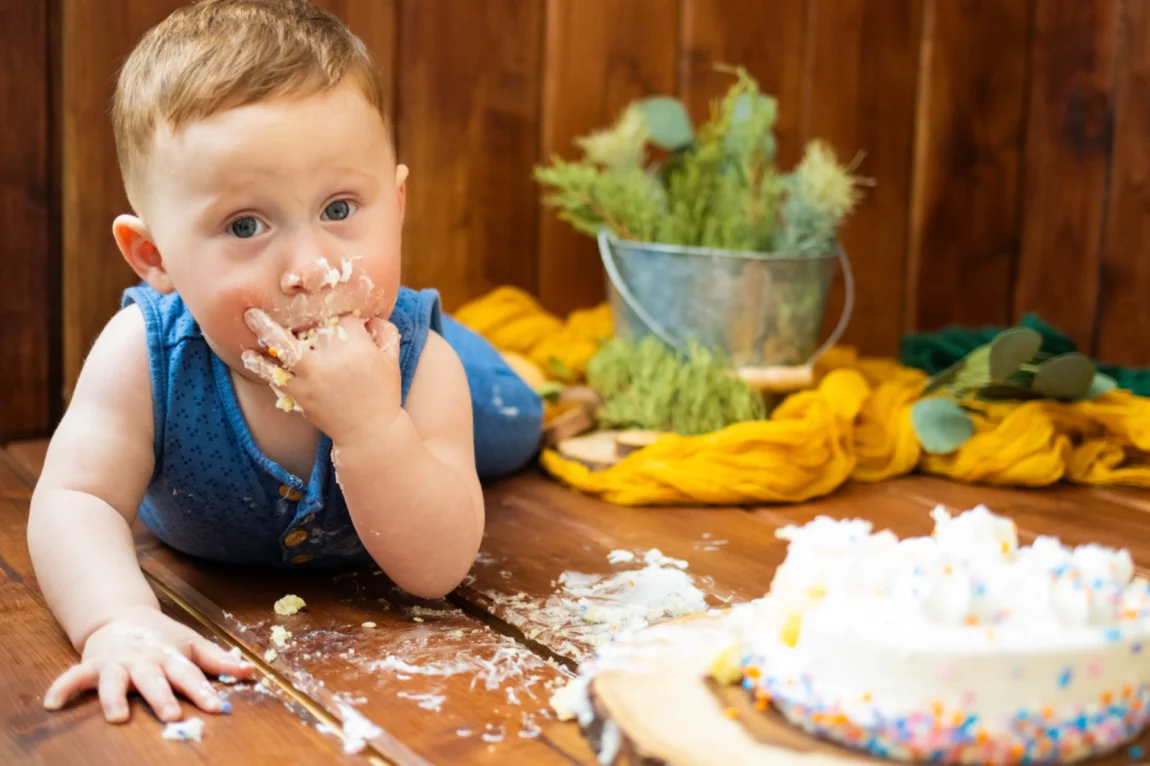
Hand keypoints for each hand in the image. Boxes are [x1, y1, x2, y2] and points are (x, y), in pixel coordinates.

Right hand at [43, 606, 253, 722]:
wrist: (122, 616)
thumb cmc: (162, 638)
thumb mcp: (191, 644)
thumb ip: (218, 660)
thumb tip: (250, 671)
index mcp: (171, 658)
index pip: (190, 675)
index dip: (204, 690)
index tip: (218, 706)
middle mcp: (144, 662)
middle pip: (155, 681)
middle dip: (163, 697)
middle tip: (171, 715)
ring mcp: (117, 664)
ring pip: (115, 682)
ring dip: (114, 698)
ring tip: (116, 716)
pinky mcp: (93, 665)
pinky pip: (74, 677)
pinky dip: (63, 688)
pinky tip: (52, 703)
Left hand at [242, 309, 401, 445]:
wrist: (370, 433)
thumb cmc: (383, 394)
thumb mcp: (392, 360)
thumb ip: (387, 332)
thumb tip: (370, 317)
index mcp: (360, 346)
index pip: (341, 318)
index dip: (334, 314)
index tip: (330, 316)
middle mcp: (335, 358)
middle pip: (309, 326)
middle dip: (292, 311)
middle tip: (275, 299)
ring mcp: (315, 377)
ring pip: (285, 348)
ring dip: (266, 332)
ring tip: (251, 318)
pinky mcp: (301, 395)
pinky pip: (276, 377)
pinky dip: (262, 366)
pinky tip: (250, 356)